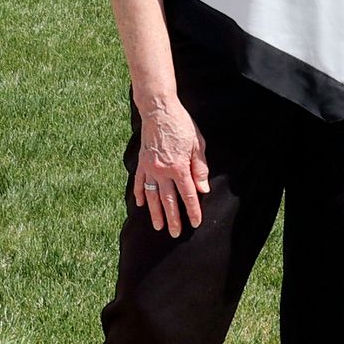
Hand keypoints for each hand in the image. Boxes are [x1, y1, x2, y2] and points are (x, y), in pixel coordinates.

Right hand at [133, 93, 211, 234]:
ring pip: (152, 196)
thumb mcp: (197, 144)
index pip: (188, 195)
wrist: (158, 110)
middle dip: (173, 219)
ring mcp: (150, 168)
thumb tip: (203, 190)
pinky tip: (141, 205)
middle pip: (168, 201)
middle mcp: (163, 171)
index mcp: (179, 167)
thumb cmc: (181, 125)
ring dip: (155, 213)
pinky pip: (140, 182)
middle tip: (175, 234)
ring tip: (158, 226)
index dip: (192, 211)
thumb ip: (200, 168)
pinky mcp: (142, 162)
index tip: (195, 223)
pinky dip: (140, 194)